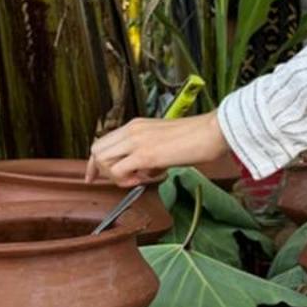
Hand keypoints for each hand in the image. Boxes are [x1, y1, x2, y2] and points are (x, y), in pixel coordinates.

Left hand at [88, 113, 231, 184]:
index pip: (103, 141)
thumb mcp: (164, 141)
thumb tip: (141, 171)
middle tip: (120, 181)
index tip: (94, 176)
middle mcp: (132, 130)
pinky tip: (144, 179)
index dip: (95, 162)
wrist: (212, 131)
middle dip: (101, 170)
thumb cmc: (197, 137)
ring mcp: (137, 141)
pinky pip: (119, 171)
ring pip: (103, 160)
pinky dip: (126, 181)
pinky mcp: (145, 155)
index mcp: (136, 125)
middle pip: (96, 150)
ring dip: (115, 176)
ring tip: (138, 179)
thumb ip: (148, 152)